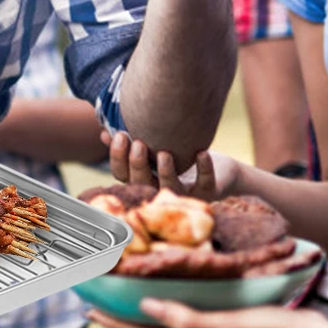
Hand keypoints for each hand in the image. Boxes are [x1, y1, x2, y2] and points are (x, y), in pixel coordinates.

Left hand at [87, 301, 307, 327]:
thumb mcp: (223, 325)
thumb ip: (185, 319)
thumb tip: (143, 307)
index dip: (114, 322)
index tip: (87, 311)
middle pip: (150, 324)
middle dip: (124, 311)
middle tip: (102, 295)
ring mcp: (214, 327)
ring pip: (170, 314)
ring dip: (148, 301)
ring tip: (131, 285)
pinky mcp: (229, 316)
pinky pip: (192, 304)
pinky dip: (177, 293)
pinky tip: (180, 280)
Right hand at [101, 132, 235, 197]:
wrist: (222, 172)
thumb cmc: (183, 156)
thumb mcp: (156, 147)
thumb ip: (131, 142)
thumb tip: (104, 133)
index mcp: (145, 179)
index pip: (122, 175)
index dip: (118, 157)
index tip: (119, 135)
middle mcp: (161, 190)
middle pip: (143, 183)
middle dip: (138, 165)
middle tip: (139, 143)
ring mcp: (184, 194)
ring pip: (171, 188)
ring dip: (166, 172)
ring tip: (164, 153)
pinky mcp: (209, 193)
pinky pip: (205, 184)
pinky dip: (204, 169)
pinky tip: (201, 153)